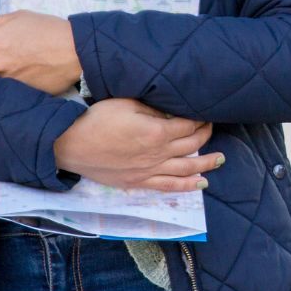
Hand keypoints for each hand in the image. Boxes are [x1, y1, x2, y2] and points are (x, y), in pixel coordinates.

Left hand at [0, 10, 81, 94]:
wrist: (74, 50)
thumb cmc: (48, 29)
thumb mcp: (18, 15)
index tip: (0, 42)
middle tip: (13, 53)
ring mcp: (3, 80)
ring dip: (3, 71)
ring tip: (22, 64)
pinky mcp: (15, 92)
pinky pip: (8, 87)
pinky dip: (14, 81)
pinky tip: (27, 73)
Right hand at [53, 98, 220, 192]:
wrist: (71, 143)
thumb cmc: (97, 119)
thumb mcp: (128, 103)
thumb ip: (154, 109)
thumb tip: (173, 112)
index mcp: (156, 132)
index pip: (188, 125)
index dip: (200, 119)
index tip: (206, 113)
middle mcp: (157, 154)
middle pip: (191, 146)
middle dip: (205, 136)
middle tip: (212, 128)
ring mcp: (148, 171)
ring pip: (185, 169)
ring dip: (205, 164)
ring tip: (220, 160)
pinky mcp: (137, 182)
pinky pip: (168, 186)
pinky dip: (186, 186)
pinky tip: (200, 184)